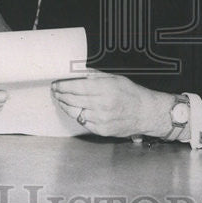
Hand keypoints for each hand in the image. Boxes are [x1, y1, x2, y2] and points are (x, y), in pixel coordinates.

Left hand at [51, 72, 172, 137]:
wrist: (146, 113)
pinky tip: (75, 110)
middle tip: (56, 91)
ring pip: (74, 112)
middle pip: (72, 100)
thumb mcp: (116, 78)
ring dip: (66, 106)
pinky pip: (83, 122)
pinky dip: (77, 115)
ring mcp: (100, 119)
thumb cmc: (133, 94)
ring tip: (62, 100)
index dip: (62, 86)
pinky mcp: (101, 130)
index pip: (76, 87)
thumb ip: (97, 76)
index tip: (56, 84)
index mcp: (105, 89)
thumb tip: (80, 72)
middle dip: (61, 95)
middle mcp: (101, 105)